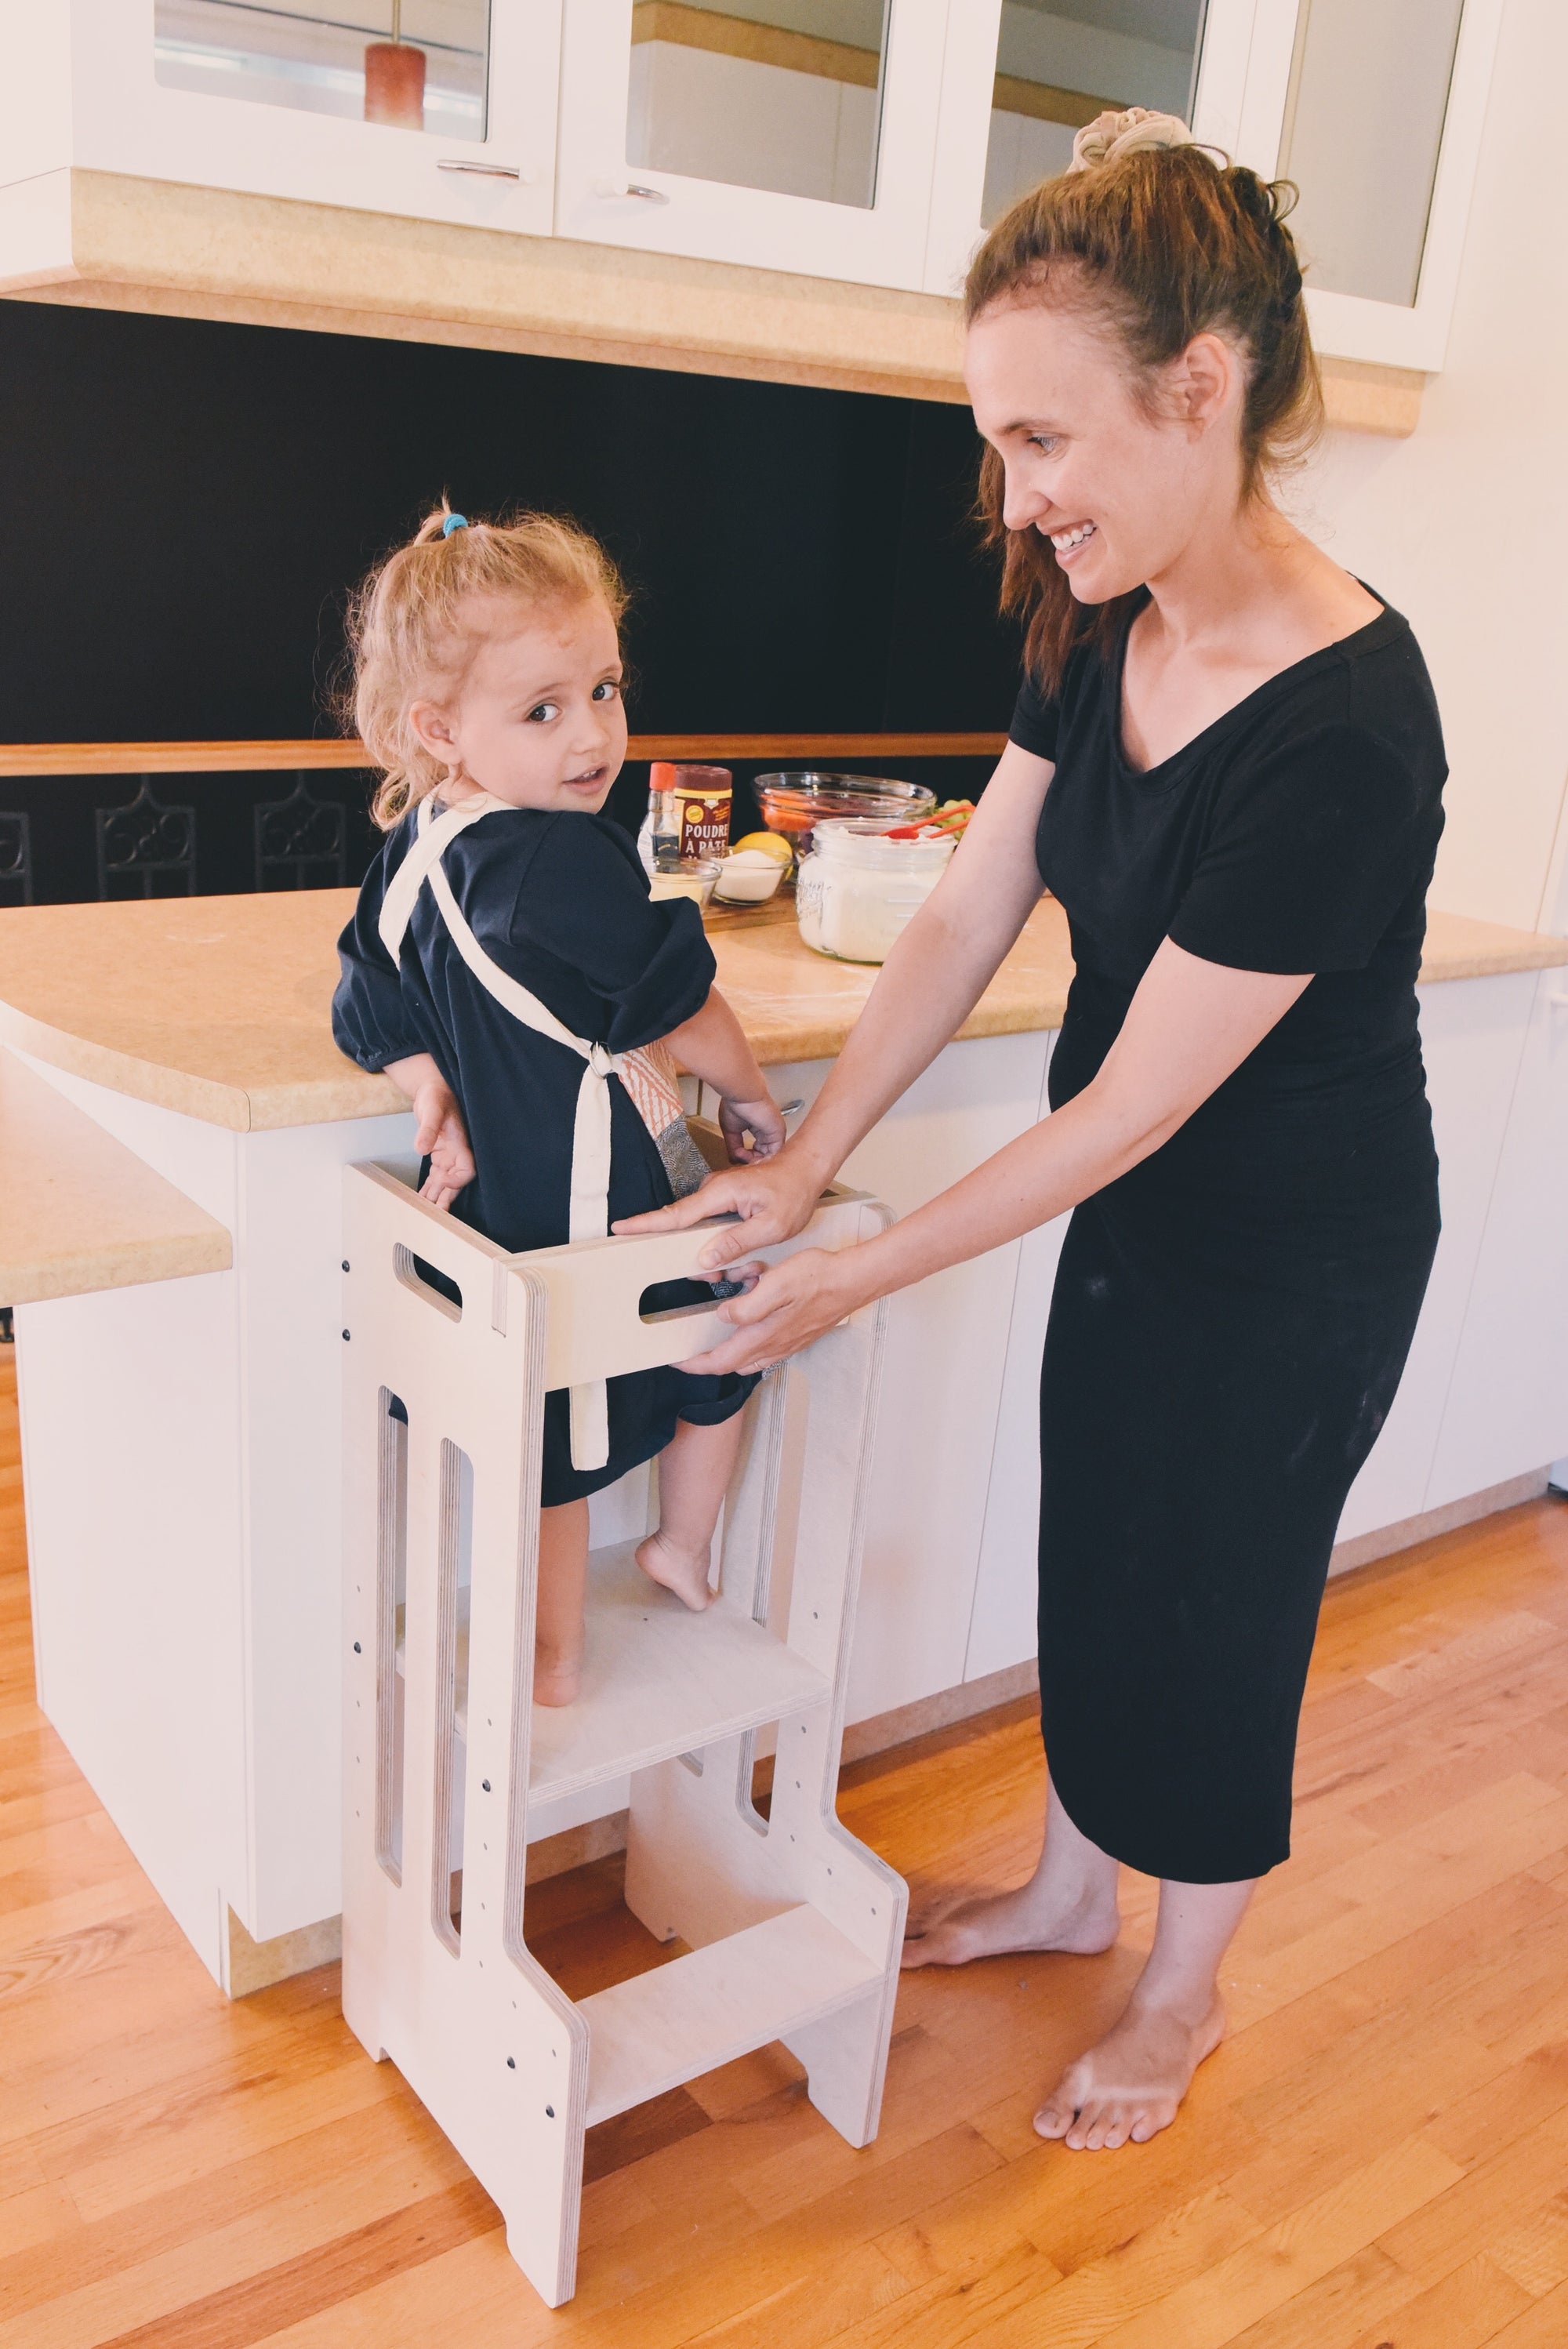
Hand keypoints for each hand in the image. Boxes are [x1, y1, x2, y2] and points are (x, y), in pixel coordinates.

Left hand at [412, 1079, 474, 1210]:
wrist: (433, 1090)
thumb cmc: (437, 1096)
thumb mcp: (433, 1110)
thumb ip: (428, 1129)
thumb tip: (421, 1149)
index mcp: (461, 1144)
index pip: (466, 1170)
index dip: (457, 1180)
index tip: (442, 1182)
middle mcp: (456, 1154)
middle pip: (455, 1182)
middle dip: (446, 1198)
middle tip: (435, 1216)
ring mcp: (448, 1156)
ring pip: (444, 1183)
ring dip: (436, 1197)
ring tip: (425, 1213)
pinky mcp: (438, 1156)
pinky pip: (435, 1177)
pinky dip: (429, 1188)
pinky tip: (422, 1199)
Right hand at [613, 1140, 828, 1270]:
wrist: (805, 1170)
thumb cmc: (793, 1193)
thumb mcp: (772, 1226)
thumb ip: (737, 1241)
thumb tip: (706, 1256)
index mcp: (721, 1193)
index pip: (676, 1214)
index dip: (645, 1223)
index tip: (621, 1228)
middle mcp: (713, 1190)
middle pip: (682, 1225)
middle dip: (691, 1254)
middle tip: (715, 1275)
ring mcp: (716, 1193)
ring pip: (698, 1229)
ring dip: (711, 1250)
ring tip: (740, 1263)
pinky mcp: (722, 1198)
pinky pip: (709, 1223)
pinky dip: (717, 1241)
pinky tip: (736, 1252)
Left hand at [679, 1244, 869, 1377]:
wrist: (852, 1281)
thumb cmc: (818, 1279)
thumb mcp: (775, 1284)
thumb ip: (747, 1306)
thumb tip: (724, 1317)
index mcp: (763, 1335)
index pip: (720, 1361)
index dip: (695, 1364)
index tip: (678, 1360)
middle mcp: (775, 1346)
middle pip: (732, 1365)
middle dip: (709, 1360)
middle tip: (693, 1350)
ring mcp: (788, 1344)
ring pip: (749, 1359)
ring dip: (731, 1352)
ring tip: (721, 1332)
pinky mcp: (797, 1337)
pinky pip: (766, 1349)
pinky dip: (750, 1342)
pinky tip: (752, 1323)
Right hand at [719, 1092, 785, 1163]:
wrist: (743, 1093)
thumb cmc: (737, 1103)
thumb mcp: (731, 1130)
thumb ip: (734, 1147)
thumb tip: (734, 1159)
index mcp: (760, 1128)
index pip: (757, 1150)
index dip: (747, 1157)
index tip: (737, 1157)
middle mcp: (770, 1131)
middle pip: (764, 1155)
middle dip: (751, 1161)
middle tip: (740, 1160)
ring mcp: (775, 1133)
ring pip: (769, 1156)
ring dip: (754, 1162)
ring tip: (743, 1159)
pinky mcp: (778, 1133)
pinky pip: (773, 1154)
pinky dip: (761, 1160)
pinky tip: (750, 1158)